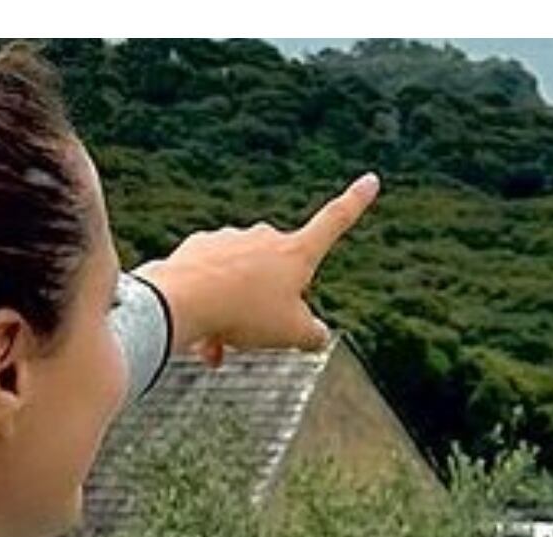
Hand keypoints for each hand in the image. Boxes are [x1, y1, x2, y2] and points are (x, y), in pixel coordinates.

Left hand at [135, 173, 378, 367]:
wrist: (181, 301)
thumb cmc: (244, 314)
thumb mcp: (293, 334)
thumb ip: (314, 335)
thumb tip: (318, 335)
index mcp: (296, 252)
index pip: (334, 222)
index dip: (355, 203)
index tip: (370, 179)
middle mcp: (264, 238)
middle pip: (278, 273)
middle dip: (270, 301)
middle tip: (258, 331)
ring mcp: (229, 240)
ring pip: (241, 281)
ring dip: (237, 310)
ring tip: (222, 341)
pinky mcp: (198, 248)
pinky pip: (212, 281)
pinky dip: (211, 307)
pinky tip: (200, 333)